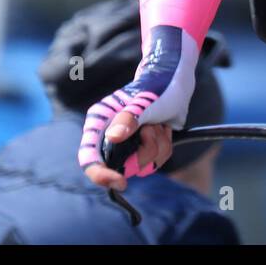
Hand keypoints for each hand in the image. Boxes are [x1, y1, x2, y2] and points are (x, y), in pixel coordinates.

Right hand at [79, 25, 197, 189]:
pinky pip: (155, 162)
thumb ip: (129, 119)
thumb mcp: (144, 103)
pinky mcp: (143, 147)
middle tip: (152, 128)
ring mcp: (127, 143)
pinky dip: (165, 147)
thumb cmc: (156, 87)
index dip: (100, 174)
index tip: (120, 182)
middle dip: (144, 151)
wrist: (176, 82)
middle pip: (123, 167)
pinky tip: (164, 129)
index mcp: (100, 124)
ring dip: (158, 146)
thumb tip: (113, 138)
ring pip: (143, 165)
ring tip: (158, 125)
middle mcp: (110, 136)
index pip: (89, 157)